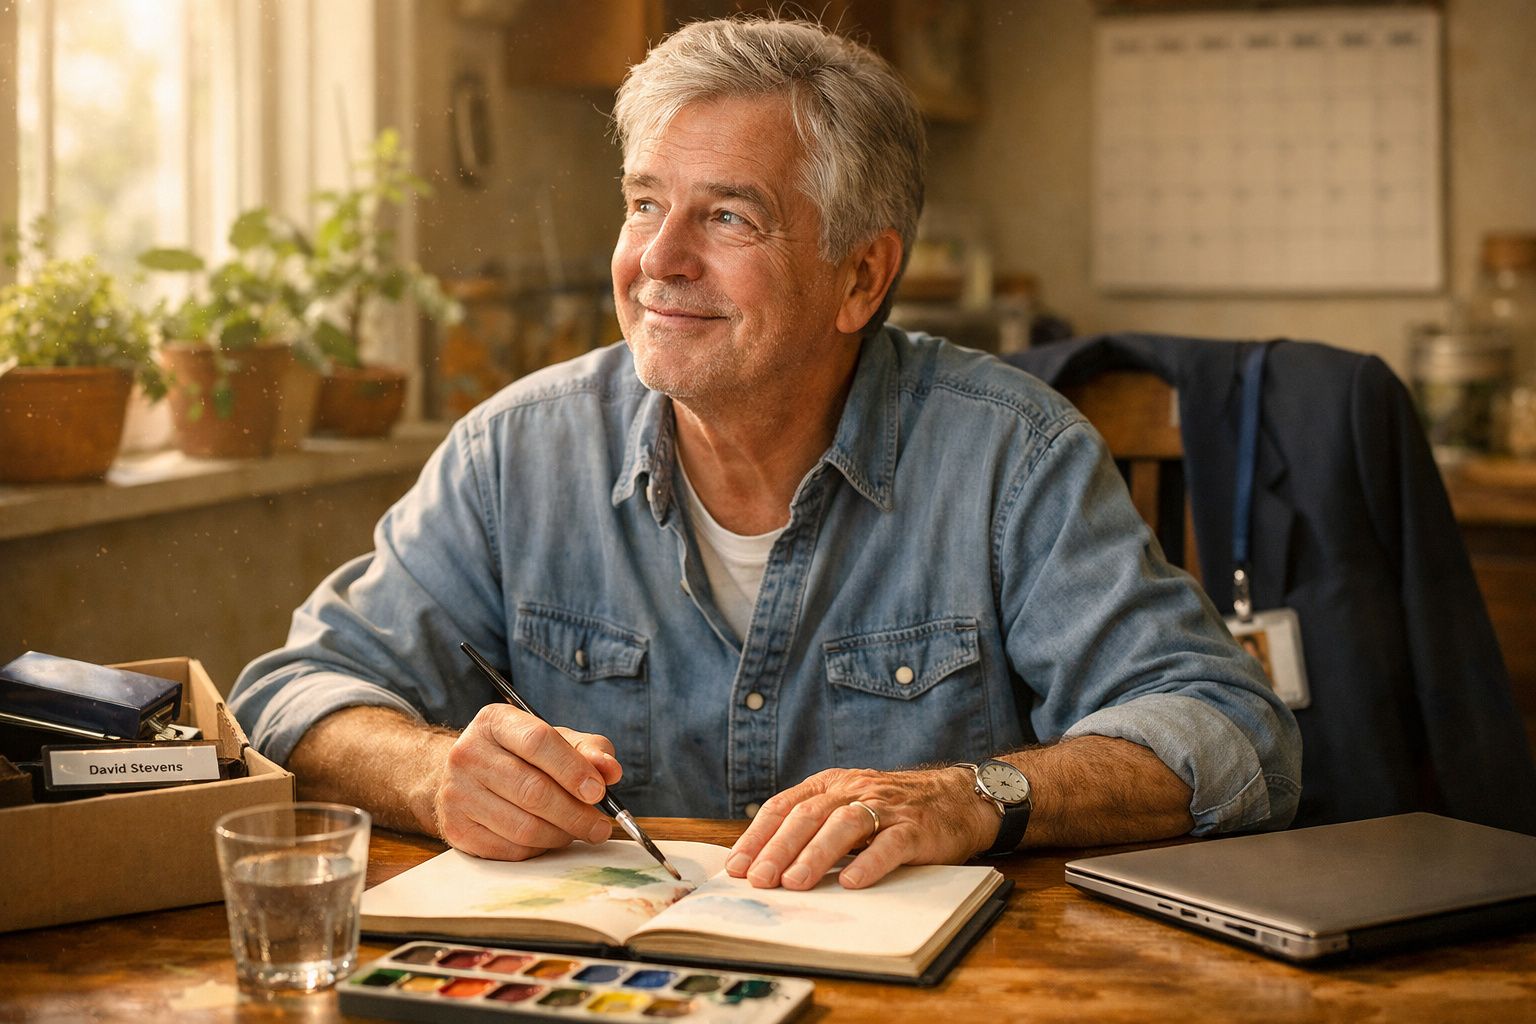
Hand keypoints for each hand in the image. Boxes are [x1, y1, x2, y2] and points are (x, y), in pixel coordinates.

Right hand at [432, 703, 623, 859]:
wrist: (467, 776)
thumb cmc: (522, 756)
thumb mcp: (556, 740)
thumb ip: (588, 750)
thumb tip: (611, 770)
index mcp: (495, 722)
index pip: (538, 742)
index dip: (573, 769)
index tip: (599, 792)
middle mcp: (468, 753)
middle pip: (532, 790)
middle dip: (575, 813)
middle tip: (600, 826)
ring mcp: (457, 793)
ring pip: (523, 826)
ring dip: (561, 835)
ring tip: (578, 831)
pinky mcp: (456, 829)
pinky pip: (510, 849)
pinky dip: (539, 848)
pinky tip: (549, 837)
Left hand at [724, 766, 996, 890]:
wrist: (957, 798)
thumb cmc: (893, 810)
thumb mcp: (848, 806)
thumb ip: (814, 826)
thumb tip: (766, 864)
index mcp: (832, 784)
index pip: (785, 805)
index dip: (758, 835)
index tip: (738, 866)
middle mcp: (855, 790)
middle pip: (809, 815)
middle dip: (779, 848)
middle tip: (760, 880)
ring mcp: (887, 807)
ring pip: (845, 825)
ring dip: (816, 854)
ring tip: (796, 883)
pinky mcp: (917, 828)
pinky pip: (891, 844)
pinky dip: (870, 862)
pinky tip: (853, 882)